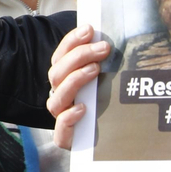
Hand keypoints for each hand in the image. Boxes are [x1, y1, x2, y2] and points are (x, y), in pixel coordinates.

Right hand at [47, 24, 110, 148]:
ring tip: (95, 70)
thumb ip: (105, 61)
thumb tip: (113, 38)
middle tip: (103, 48)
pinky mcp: (67, 138)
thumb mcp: (108, 79)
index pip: (61, 55)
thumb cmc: (108, 104)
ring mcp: (61, 116)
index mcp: (64, 78)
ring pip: (57, 97)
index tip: (90, 29)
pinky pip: (60, 131)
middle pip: (57, 72)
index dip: (72, 41)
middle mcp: (60, 95)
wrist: (109, 141)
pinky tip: (83, 108)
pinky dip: (69, 117)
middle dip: (79, 56)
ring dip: (74, 80)